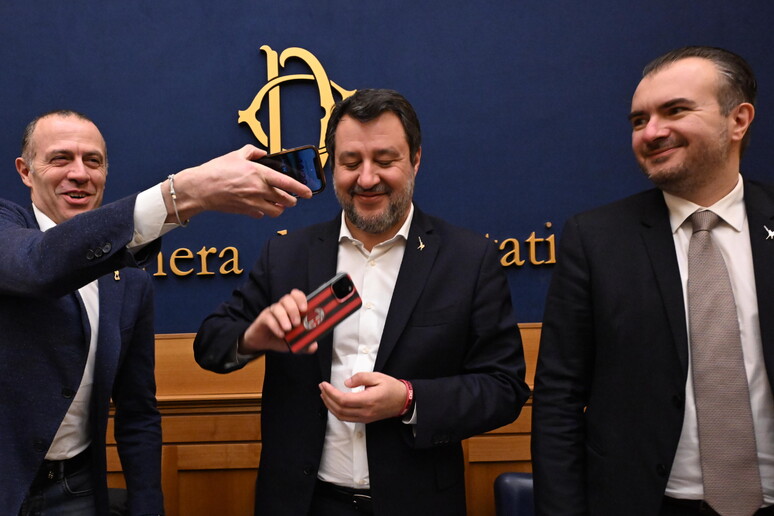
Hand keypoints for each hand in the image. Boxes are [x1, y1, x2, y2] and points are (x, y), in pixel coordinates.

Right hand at [163, 145, 312, 220]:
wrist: (201, 188)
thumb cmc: (217, 171)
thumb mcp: (236, 155)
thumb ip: (253, 152)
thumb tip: (263, 153)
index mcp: (259, 174)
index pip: (287, 183)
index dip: (301, 189)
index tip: (308, 192)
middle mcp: (259, 190)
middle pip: (285, 200)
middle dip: (291, 200)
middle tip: (291, 197)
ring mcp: (253, 202)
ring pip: (276, 211)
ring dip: (280, 208)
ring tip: (278, 203)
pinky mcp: (246, 211)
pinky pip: (261, 214)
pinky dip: (263, 212)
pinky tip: (260, 206)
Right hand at [239, 289, 317, 353]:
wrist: (263, 342)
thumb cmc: (281, 337)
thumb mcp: (295, 342)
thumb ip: (305, 344)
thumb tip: (313, 346)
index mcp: (292, 308)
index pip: (296, 295)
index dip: (301, 299)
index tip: (305, 309)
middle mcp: (282, 307)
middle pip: (287, 299)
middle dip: (293, 310)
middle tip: (297, 323)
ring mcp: (272, 311)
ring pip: (277, 307)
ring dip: (284, 317)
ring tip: (288, 329)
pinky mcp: (263, 318)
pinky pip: (268, 318)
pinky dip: (275, 326)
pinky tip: (280, 334)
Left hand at [319, 372, 407, 423]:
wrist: (403, 401)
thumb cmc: (392, 388)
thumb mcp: (377, 377)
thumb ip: (361, 378)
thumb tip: (347, 382)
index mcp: (368, 400)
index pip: (343, 400)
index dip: (331, 393)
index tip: (324, 384)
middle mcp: (365, 412)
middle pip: (339, 409)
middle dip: (327, 398)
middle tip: (322, 388)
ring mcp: (365, 417)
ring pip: (341, 416)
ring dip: (330, 406)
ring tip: (324, 395)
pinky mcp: (365, 419)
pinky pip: (347, 418)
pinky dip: (337, 411)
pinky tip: (333, 403)